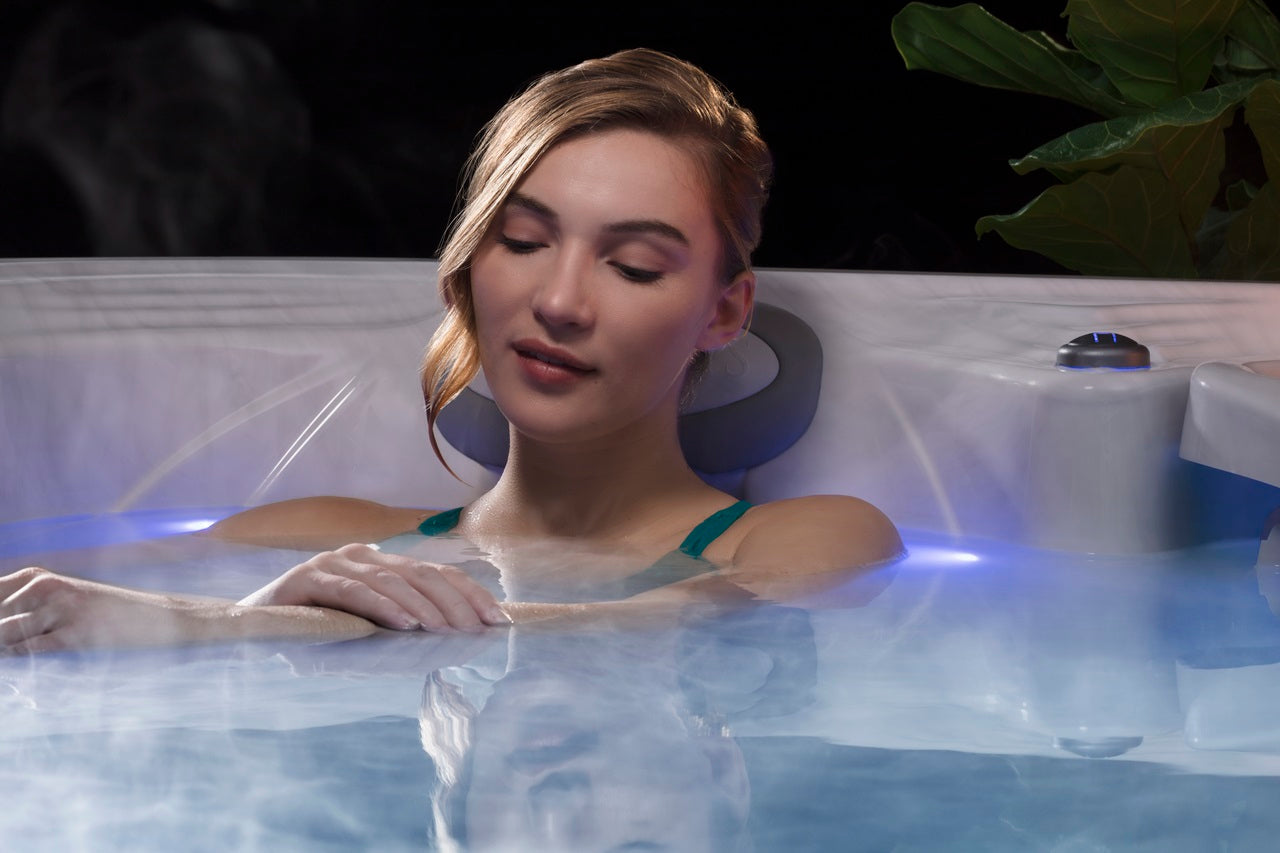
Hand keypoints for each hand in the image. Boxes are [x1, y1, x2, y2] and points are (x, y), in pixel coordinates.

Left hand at [1, 566, 213, 653]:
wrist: (158, 616)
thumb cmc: (108, 610)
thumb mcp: (64, 598)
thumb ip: (26, 607)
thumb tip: (1, 625)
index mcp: (40, 577)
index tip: (1, 629)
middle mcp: (48, 588)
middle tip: (5, 643)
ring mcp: (63, 609)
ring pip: (6, 632)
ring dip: (3, 646)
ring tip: (9, 652)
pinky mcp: (77, 633)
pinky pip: (31, 649)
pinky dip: (18, 657)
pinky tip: (19, 660)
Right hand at [240, 543, 508, 632]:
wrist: (254, 630)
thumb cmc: (318, 632)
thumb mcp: (370, 627)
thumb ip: (405, 624)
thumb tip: (458, 638)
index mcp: (382, 563)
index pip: (437, 574)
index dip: (471, 594)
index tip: (499, 619)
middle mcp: (362, 556)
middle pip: (421, 574)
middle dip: (455, 603)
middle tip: (477, 631)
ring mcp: (335, 563)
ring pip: (391, 581)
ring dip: (423, 608)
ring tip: (445, 632)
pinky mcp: (309, 577)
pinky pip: (354, 591)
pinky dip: (383, 607)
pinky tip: (404, 626)